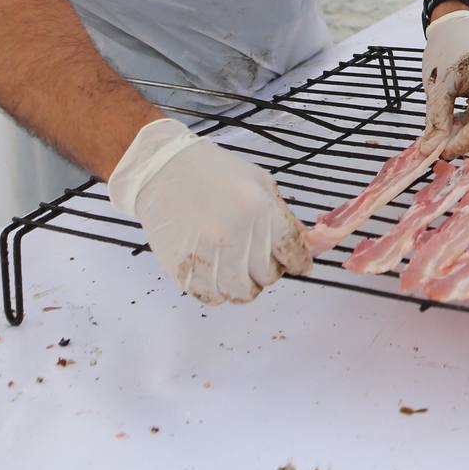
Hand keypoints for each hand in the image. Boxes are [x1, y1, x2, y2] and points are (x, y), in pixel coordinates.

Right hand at [107, 118, 310, 304]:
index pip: (291, 252)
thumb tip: (305, 244)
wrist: (162, 171)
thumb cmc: (214, 172)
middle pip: (268, 276)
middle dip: (271, 270)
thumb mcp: (260, 182)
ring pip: (242, 293)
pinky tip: (219, 275)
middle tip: (263, 260)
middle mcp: (235, 237)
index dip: (300, 262)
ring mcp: (207, 257)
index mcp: (259, 211)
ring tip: (242, 270)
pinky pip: (212, 297)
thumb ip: (283, 216)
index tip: (301, 266)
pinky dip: (220, 292)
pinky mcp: (183, 270)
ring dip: (247, 285)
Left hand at [421, 9, 468, 156]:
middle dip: (466, 139)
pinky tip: (457, 120)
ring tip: (445, 131)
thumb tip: (429, 151)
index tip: (440, 153)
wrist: (459, 22)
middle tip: (440, 146)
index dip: (463, 142)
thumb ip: (436, 121)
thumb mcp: (437, 86)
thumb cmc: (446, 48)